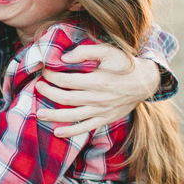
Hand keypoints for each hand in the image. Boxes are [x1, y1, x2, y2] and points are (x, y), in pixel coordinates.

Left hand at [35, 44, 159, 137]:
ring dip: (53, 116)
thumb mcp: (108, 51)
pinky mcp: (105, 118)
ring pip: (72, 116)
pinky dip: (71, 132)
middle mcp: (98, 98)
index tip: (44, 71)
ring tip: (39, 114)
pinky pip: (85, 127)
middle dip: (48, 93)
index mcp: (98, 80)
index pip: (66, 80)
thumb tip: (64, 57)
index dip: (52, 76)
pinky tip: (58, 132)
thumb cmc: (124, 64)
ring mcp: (101, 110)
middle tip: (38, 86)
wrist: (144, 81)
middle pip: (66, 98)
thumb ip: (85, 51)